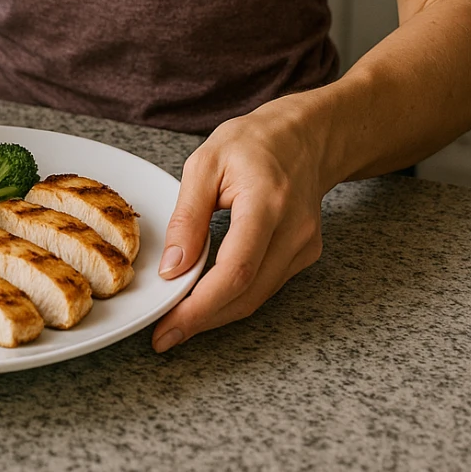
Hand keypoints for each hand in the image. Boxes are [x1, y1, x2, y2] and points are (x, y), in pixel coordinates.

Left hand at [151, 97, 326, 351]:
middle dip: (203, 320)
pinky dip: (236, 296)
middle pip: (247, 294)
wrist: (304, 136)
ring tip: (179, 318)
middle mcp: (294, 230)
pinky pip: (266, 286)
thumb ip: (187, 217)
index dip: (200, 307)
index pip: (236, 271)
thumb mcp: (206, 163)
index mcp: (267, 203)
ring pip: (258, 297)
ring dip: (217, 313)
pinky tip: (209, 294)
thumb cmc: (253, 141)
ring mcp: (305, 245)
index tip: (168, 326)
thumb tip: (172, 269)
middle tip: (165, 335)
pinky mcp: (306, 254)